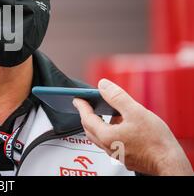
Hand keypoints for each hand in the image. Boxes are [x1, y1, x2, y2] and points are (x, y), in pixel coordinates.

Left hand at [72, 78, 192, 175]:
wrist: (170, 162)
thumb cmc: (155, 140)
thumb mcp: (135, 111)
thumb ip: (117, 97)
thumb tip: (103, 85)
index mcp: (107, 136)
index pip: (87, 119)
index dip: (81, 106)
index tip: (77, 98)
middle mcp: (108, 147)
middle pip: (90, 129)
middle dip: (86, 116)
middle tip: (86, 105)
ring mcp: (117, 154)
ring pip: (100, 137)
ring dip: (98, 124)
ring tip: (106, 113)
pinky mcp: (125, 157)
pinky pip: (111, 143)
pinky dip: (110, 132)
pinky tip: (121, 126)